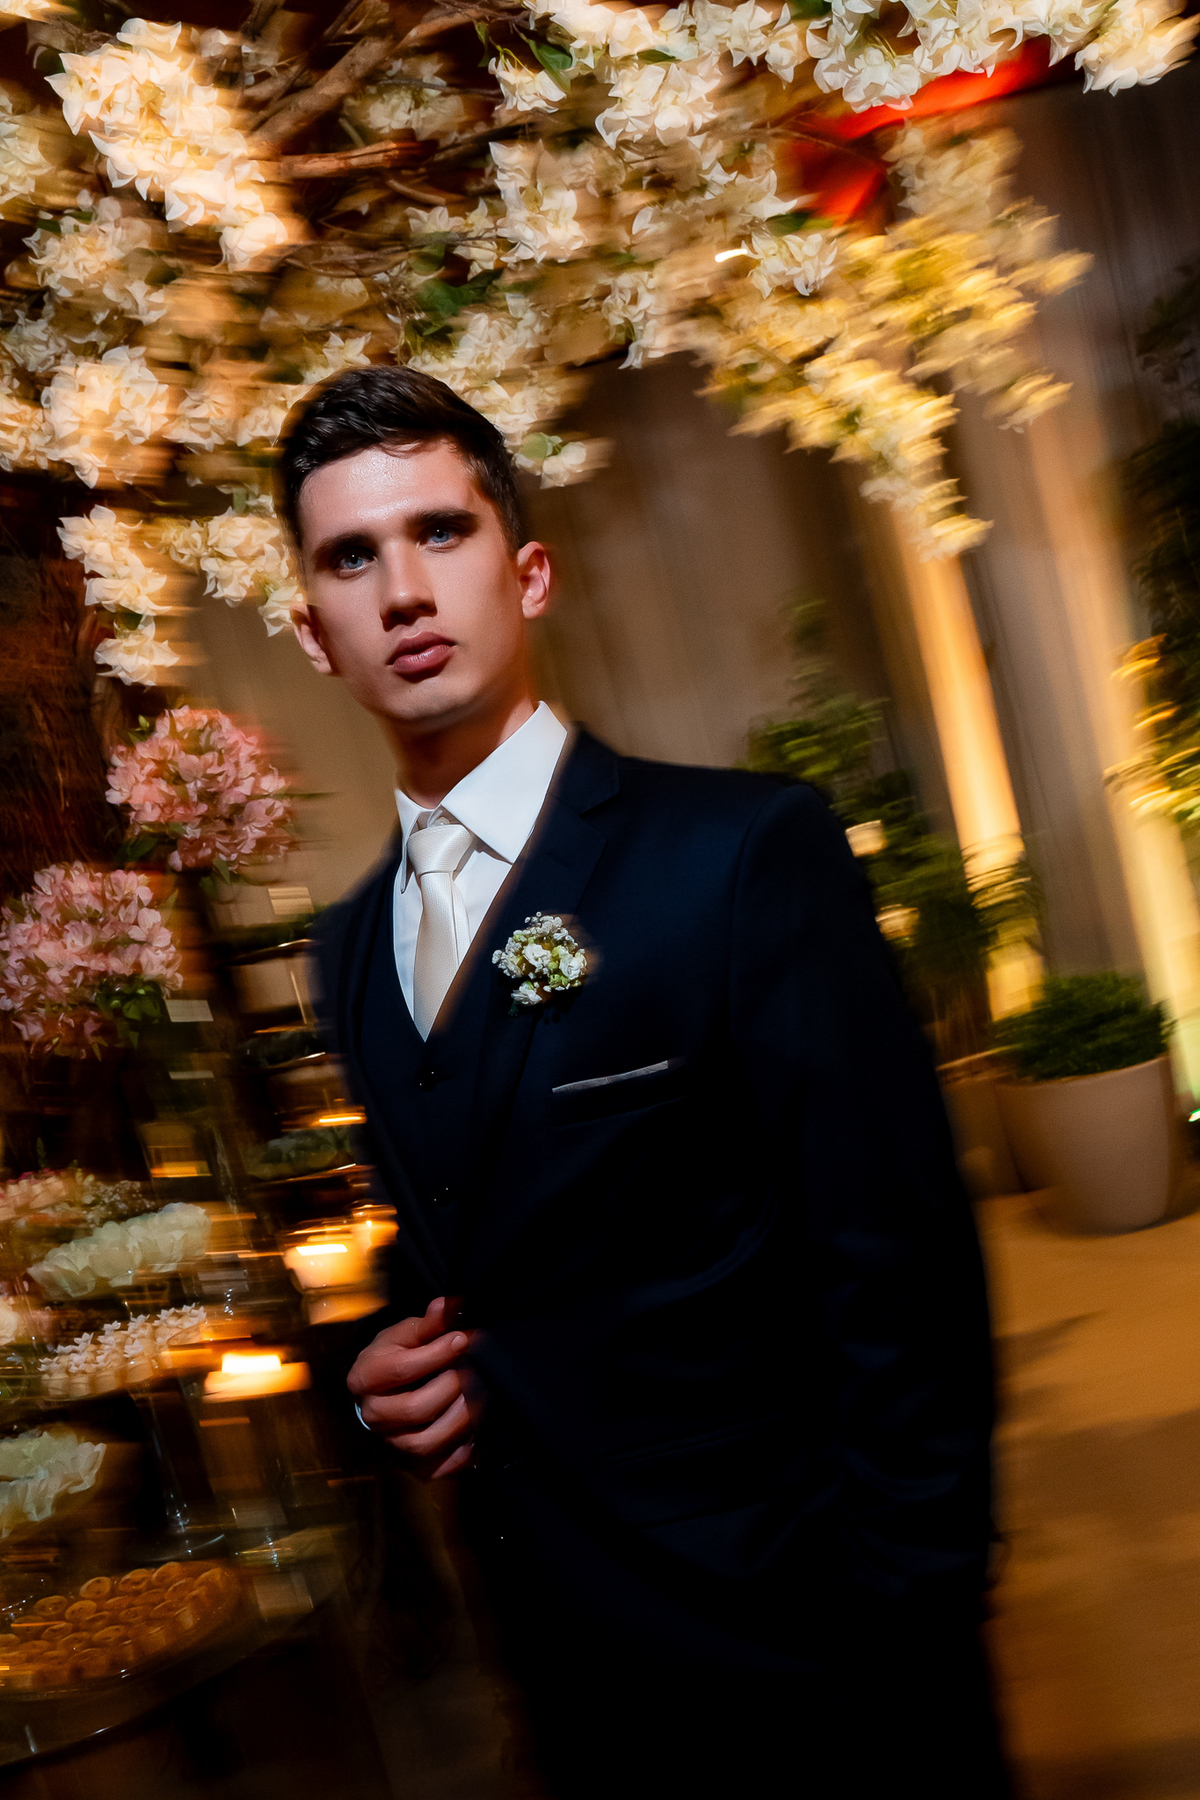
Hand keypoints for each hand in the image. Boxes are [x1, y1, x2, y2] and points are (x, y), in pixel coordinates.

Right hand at [347, 1295, 483, 1478]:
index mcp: (365, 1378)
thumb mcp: (404, 1335)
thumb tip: (449, 1306)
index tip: (463, 1339)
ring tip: (479, 1396)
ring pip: (427, 1442)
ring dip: (461, 1418)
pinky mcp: (413, 1465)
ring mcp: (392, 1443)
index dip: (437, 1353)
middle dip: (453, 1386)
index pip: (402, 1369)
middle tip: (473, 1370)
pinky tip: (476, 1432)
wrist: (383, 1392)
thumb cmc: (394, 1358)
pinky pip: (440, 1468)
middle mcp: (374, 1415)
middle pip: (416, 1408)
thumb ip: (428, 1323)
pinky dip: (463, 1453)